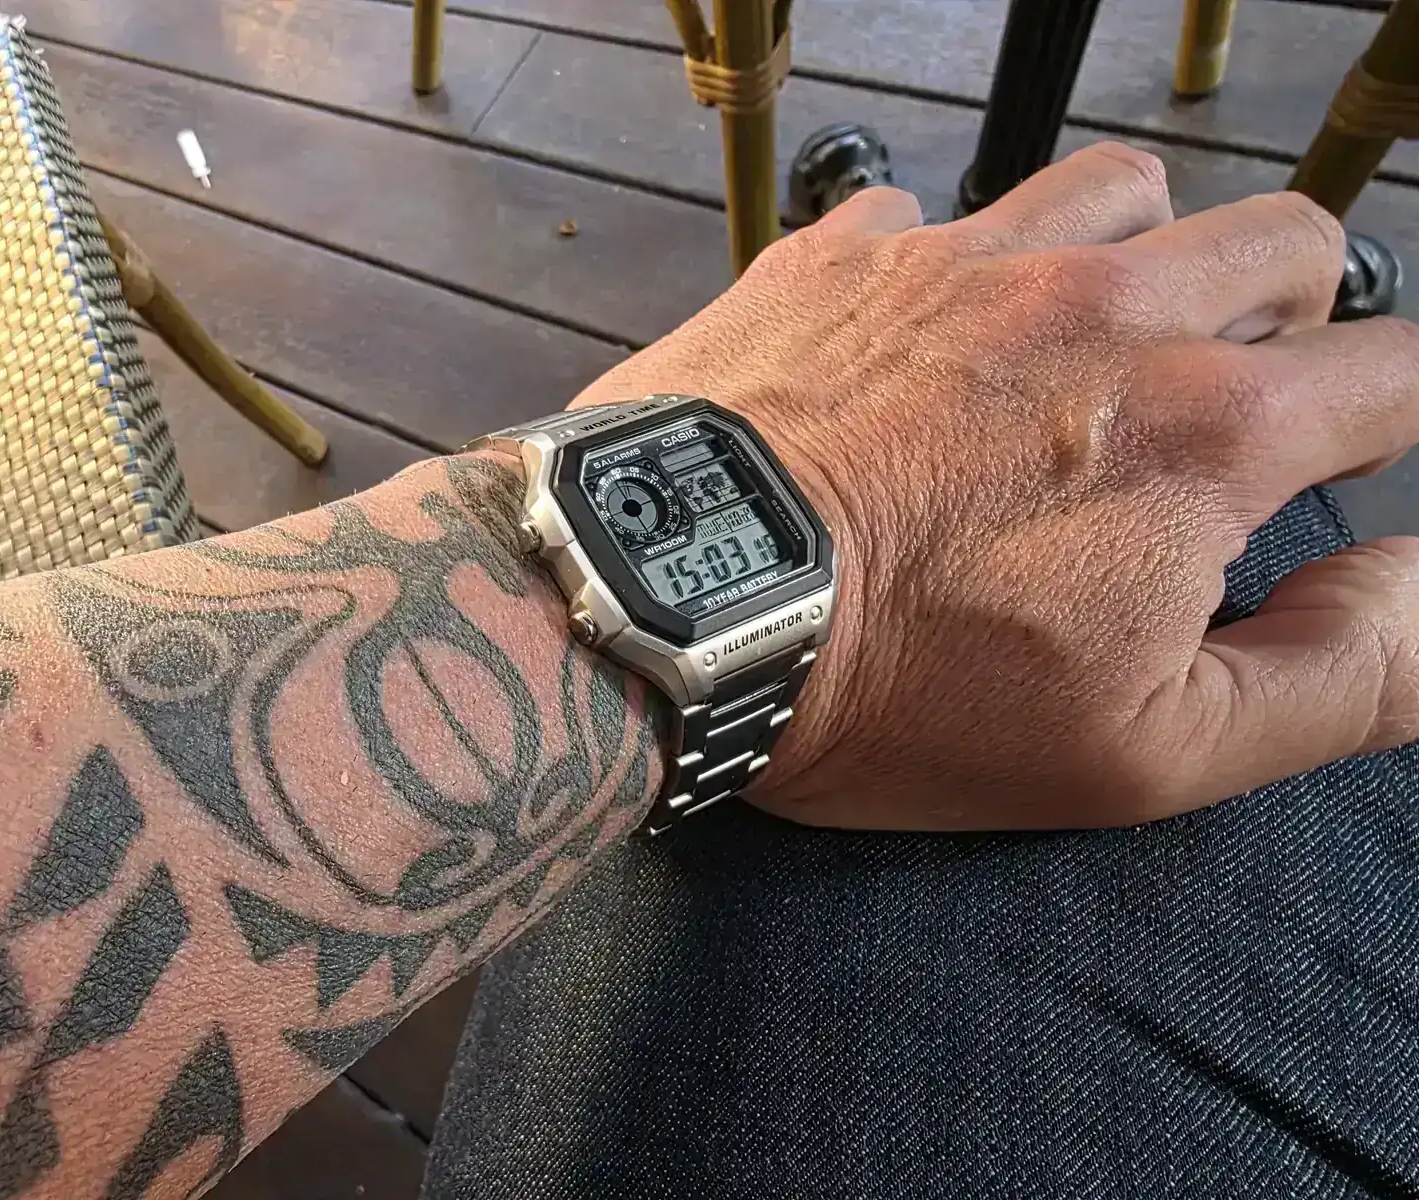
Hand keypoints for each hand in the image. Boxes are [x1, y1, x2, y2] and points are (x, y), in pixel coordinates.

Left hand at [572, 142, 1418, 829]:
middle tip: (1210, 409)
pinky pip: (941, 209)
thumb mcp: (1143, 751)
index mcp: (1207, 425)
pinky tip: (916, 346)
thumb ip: (1338, 675)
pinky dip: (957, 266)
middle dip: (1282, 318)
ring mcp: (966, 256)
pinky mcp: (846, 250)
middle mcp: (1107, 303)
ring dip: (1134, 259)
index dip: (1386, 420)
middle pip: (1282, 241)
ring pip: (1123, 188)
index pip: (1396, 372)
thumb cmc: (896, 694)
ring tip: (1079, 351)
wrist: (664, 609)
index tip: (1331, 467)